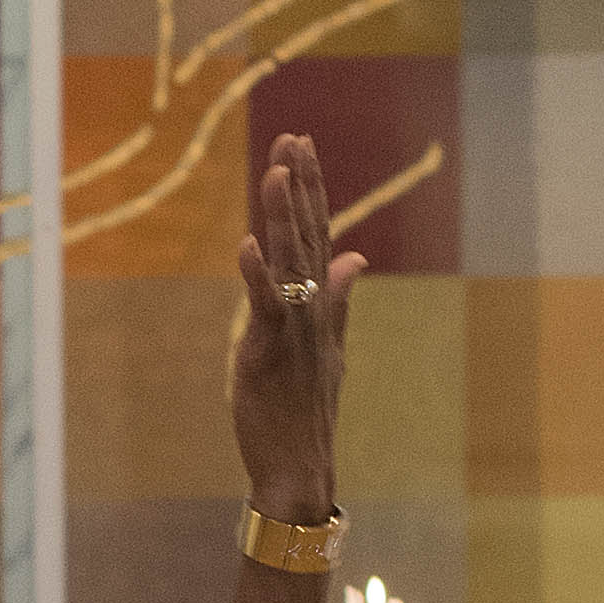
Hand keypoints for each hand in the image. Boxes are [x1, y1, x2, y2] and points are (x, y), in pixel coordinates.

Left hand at [233, 132, 362, 521]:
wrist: (299, 465)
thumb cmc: (305, 406)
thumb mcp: (327, 344)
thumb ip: (339, 297)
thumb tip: (355, 256)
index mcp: (323, 305)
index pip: (320, 234)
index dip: (311, 189)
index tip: (302, 145)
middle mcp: (314, 310)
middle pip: (310, 237)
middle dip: (301, 187)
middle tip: (294, 137)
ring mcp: (295, 329)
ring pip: (292, 263)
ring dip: (284, 217)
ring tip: (276, 172)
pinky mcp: (270, 353)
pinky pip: (266, 308)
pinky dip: (258, 277)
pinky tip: (248, 245)